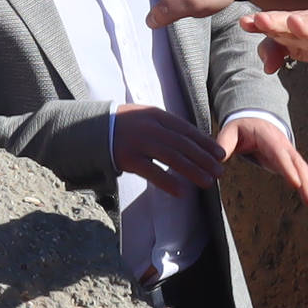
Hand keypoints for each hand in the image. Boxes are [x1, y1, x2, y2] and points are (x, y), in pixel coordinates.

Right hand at [108, 102, 228, 194]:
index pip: (187, 129)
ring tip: (207, 182)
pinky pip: (152, 171)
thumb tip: (190, 141)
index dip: (205, 143)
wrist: (88, 129)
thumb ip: (164, 126)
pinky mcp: (128, 158)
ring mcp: (138, 142)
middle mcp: (150, 127)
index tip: (220, 154)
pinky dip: (168, 182)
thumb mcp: (143, 118)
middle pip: (183, 144)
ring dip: (192, 171)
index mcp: (156, 115)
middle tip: (220, 171)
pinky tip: (181, 192)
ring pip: (172, 157)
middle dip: (204, 159)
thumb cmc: (121, 126)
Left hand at [218, 113, 307, 211]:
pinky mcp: (291, 163)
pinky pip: (303, 176)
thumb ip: (224, 143)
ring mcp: (290, 155)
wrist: (255, 119)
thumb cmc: (242, 127)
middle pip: (298, 166)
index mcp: (270, 138)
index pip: (281, 155)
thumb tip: (218, 159)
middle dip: (307, 184)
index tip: (296, 184)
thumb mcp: (230, 131)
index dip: (289, 169)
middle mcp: (285, 146)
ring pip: (305, 172)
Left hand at [247, 4, 307, 76]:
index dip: (262, 24)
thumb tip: (265, 67)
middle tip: (261, 19)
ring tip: (295, 24)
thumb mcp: (301, 42)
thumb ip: (277, 50)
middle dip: (277, 22)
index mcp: (300, 26)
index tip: (244, 22)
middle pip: (294, 24)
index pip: (278, 23)